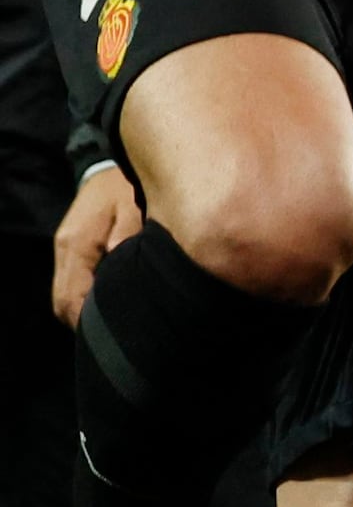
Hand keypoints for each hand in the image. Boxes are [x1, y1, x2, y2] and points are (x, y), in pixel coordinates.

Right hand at [52, 160, 135, 329]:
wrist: (109, 168)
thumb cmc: (127, 187)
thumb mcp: (134, 206)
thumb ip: (129, 234)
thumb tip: (121, 263)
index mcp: (77, 244)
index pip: (72, 296)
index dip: (88, 321)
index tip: (113, 337)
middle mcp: (66, 251)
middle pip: (63, 303)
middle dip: (85, 323)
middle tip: (119, 338)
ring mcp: (66, 251)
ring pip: (66, 295)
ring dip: (85, 313)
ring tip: (116, 326)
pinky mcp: (74, 250)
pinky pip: (74, 283)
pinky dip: (87, 298)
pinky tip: (111, 305)